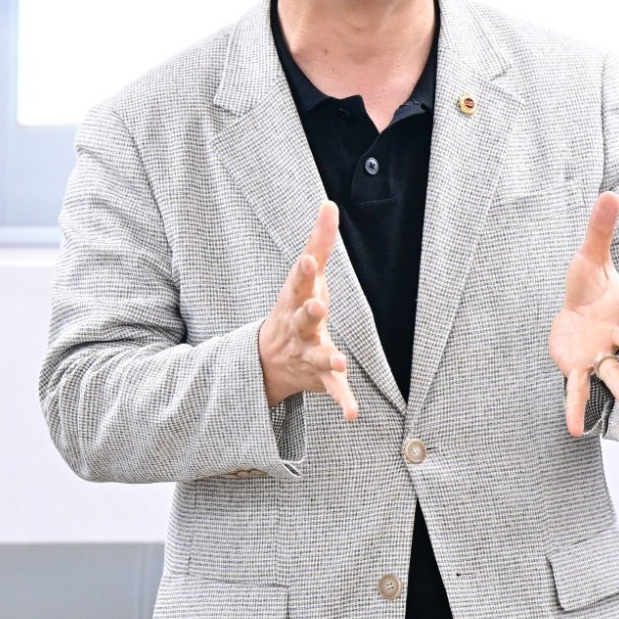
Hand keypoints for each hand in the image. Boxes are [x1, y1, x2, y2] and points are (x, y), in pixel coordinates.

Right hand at [259, 201, 358, 420]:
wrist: (266, 360)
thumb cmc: (293, 307)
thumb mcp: (303, 276)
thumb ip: (319, 241)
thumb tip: (330, 204)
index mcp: (295, 299)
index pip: (298, 282)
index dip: (304, 270)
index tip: (309, 258)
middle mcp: (298, 326)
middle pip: (303, 318)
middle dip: (309, 312)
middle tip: (317, 306)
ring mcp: (306, 352)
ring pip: (317, 354)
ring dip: (328, 357)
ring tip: (340, 360)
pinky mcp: (320, 376)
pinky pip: (331, 388)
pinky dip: (342, 400)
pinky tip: (352, 413)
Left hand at [549, 192, 618, 436]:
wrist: (574, 316)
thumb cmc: (587, 287)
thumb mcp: (589, 257)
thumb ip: (600, 229)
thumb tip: (610, 192)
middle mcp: (615, 334)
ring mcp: (599, 354)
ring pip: (614, 373)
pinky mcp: (578, 369)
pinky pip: (578, 391)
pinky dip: (575, 410)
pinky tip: (574, 431)